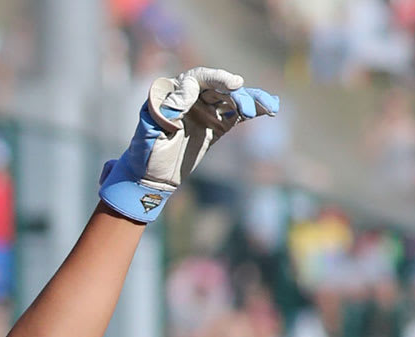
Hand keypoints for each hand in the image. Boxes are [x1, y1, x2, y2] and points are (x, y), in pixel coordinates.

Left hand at [99, 67, 277, 222]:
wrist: (150, 178)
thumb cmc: (144, 154)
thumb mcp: (149, 133)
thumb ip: (164, 111)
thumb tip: (188, 93)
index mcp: (172, 94)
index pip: (196, 79)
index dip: (215, 79)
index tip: (232, 87)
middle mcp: (189, 98)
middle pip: (217, 86)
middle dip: (235, 93)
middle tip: (247, 105)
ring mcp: (204, 111)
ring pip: (230, 99)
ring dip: (249, 100)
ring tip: (269, 106)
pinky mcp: (215, 126)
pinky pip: (235, 114)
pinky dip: (252, 110)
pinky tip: (269, 109)